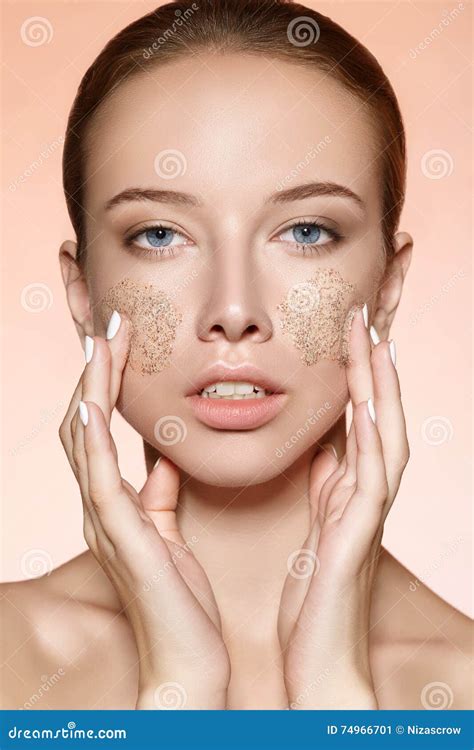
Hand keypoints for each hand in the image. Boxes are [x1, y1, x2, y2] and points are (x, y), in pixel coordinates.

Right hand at [59, 312, 229, 708]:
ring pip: (82, 438)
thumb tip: (166, 456)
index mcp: (115, 503)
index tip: (122, 340)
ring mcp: (104, 519)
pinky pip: (98, 475)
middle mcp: (99, 506)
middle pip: (82, 422)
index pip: (99, 429)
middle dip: (95, 371)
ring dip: (91, 386)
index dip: (105, 383)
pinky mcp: (121, 535)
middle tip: (111, 324)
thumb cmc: (180, 598)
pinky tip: (92, 398)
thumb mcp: (171, 532)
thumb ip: (162, 493)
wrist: (187, 659)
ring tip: (102, 340)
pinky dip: (91, 434)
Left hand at [278, 307, 408, 708]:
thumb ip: (323, 482)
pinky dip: (370, 439)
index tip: (347, 332)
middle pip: (377, 415)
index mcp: (349, 487)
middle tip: (363, 317)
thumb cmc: (313, 592)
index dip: (356, 374)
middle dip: (372, 366)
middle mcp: (365, 492)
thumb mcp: (315, 522)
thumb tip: (320, 444)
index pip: (358, 418)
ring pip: (383, 436)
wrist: (319, 654)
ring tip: (373, 343)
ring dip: (379, 390)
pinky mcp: (358, 534)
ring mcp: (367, 512)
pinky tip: (364, 405)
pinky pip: (370, 477)